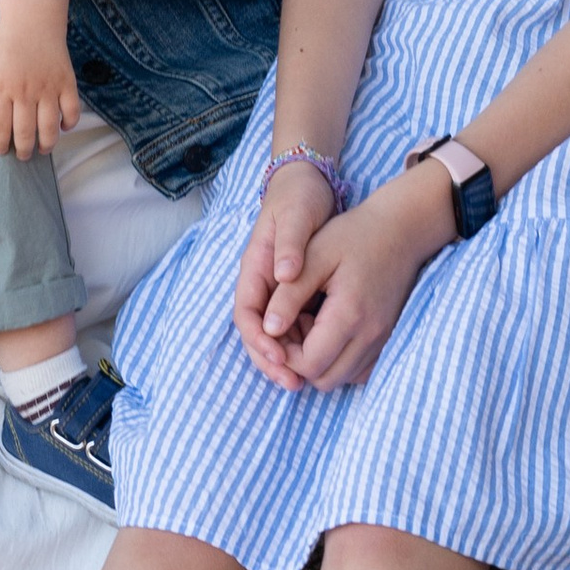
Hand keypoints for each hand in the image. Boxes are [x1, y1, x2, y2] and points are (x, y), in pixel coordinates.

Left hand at [0, 11, 82, 160]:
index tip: (2, 151)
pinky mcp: (66, 81)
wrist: (32, 19)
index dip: (1, 144)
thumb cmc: (4, 45)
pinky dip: (69, 123)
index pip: (0, 127)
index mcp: (1, 88)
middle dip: (23, 150)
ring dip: (47, 144)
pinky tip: (62, 127)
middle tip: (23, 155)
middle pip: (25, 132)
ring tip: (42, 149)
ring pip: (49, 127)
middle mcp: (25, 91)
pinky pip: (72, 110)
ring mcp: (48, 87)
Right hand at [233, 158, 340, 388]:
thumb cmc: (299, 199)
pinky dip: (303, 345)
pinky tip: (322, 357)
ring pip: (276, 335)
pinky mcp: (296, 293)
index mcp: (255, 268)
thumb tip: (286, 276)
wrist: (308, 185)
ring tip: (307, 381)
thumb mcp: (296, 217)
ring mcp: (277, 290)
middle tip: (294, 384)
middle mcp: (262, 284)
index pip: (246, 314)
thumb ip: (290, 246)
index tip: (280, 357)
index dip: (259, 340)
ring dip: (288, 359)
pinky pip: (294, 327)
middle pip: (258, 333)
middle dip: (272, 361)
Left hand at [234, 159, 459, 391]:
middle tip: (290, 324)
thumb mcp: (313, 256)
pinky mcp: (387, 338)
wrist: (401, 230)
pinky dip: (338, 359)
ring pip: (342, 378)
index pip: (309, 364)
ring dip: (318, 361)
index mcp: (349, 315)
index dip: (284, 354)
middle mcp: (371, 336)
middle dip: (298, 361)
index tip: (276, 325)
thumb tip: (268, 330)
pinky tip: (328, 328)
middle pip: (325, 380)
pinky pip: (358, 369)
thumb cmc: (353, 235)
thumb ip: (288, 296)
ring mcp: (382, 340)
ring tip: (308, 322)